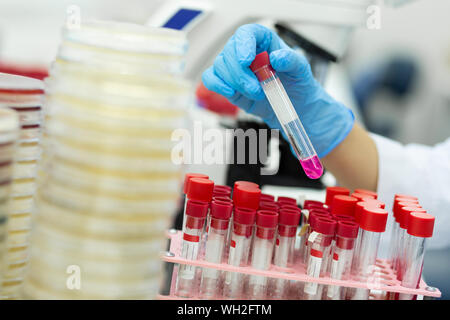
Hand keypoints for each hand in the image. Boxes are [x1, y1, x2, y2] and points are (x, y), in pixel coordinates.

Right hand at [202, 24, 353, 157]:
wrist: (294, 106)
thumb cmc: (297, 83)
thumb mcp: (301, 70)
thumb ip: (291, 61)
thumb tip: (277, 57)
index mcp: (263, 42)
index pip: (247, 33)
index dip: (243, 44)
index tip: (246, 60)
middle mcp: (246, 52)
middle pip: (230, 51)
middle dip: (240, 72)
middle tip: (256, 88)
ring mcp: (235, 68)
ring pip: (220, 66)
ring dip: (235, 82)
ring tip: (256, 94)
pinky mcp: (228, 84)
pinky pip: (211, 79)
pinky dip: (216, 85)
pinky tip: (230, 92)